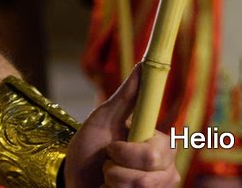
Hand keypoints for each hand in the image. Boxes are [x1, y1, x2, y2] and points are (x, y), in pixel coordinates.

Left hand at [65, 66, 176, 187]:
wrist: (73, 179)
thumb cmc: (89, 148)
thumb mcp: (103, 119)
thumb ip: (127, 96)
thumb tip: (144, 65)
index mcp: (159, 144)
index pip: (159, 148)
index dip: (130, 151)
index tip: (112, 148)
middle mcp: (167, 168)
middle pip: (151, 169)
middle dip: (116, 165)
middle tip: (106, 160)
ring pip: (143, 187)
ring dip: (113, 180)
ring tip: (107, 177)